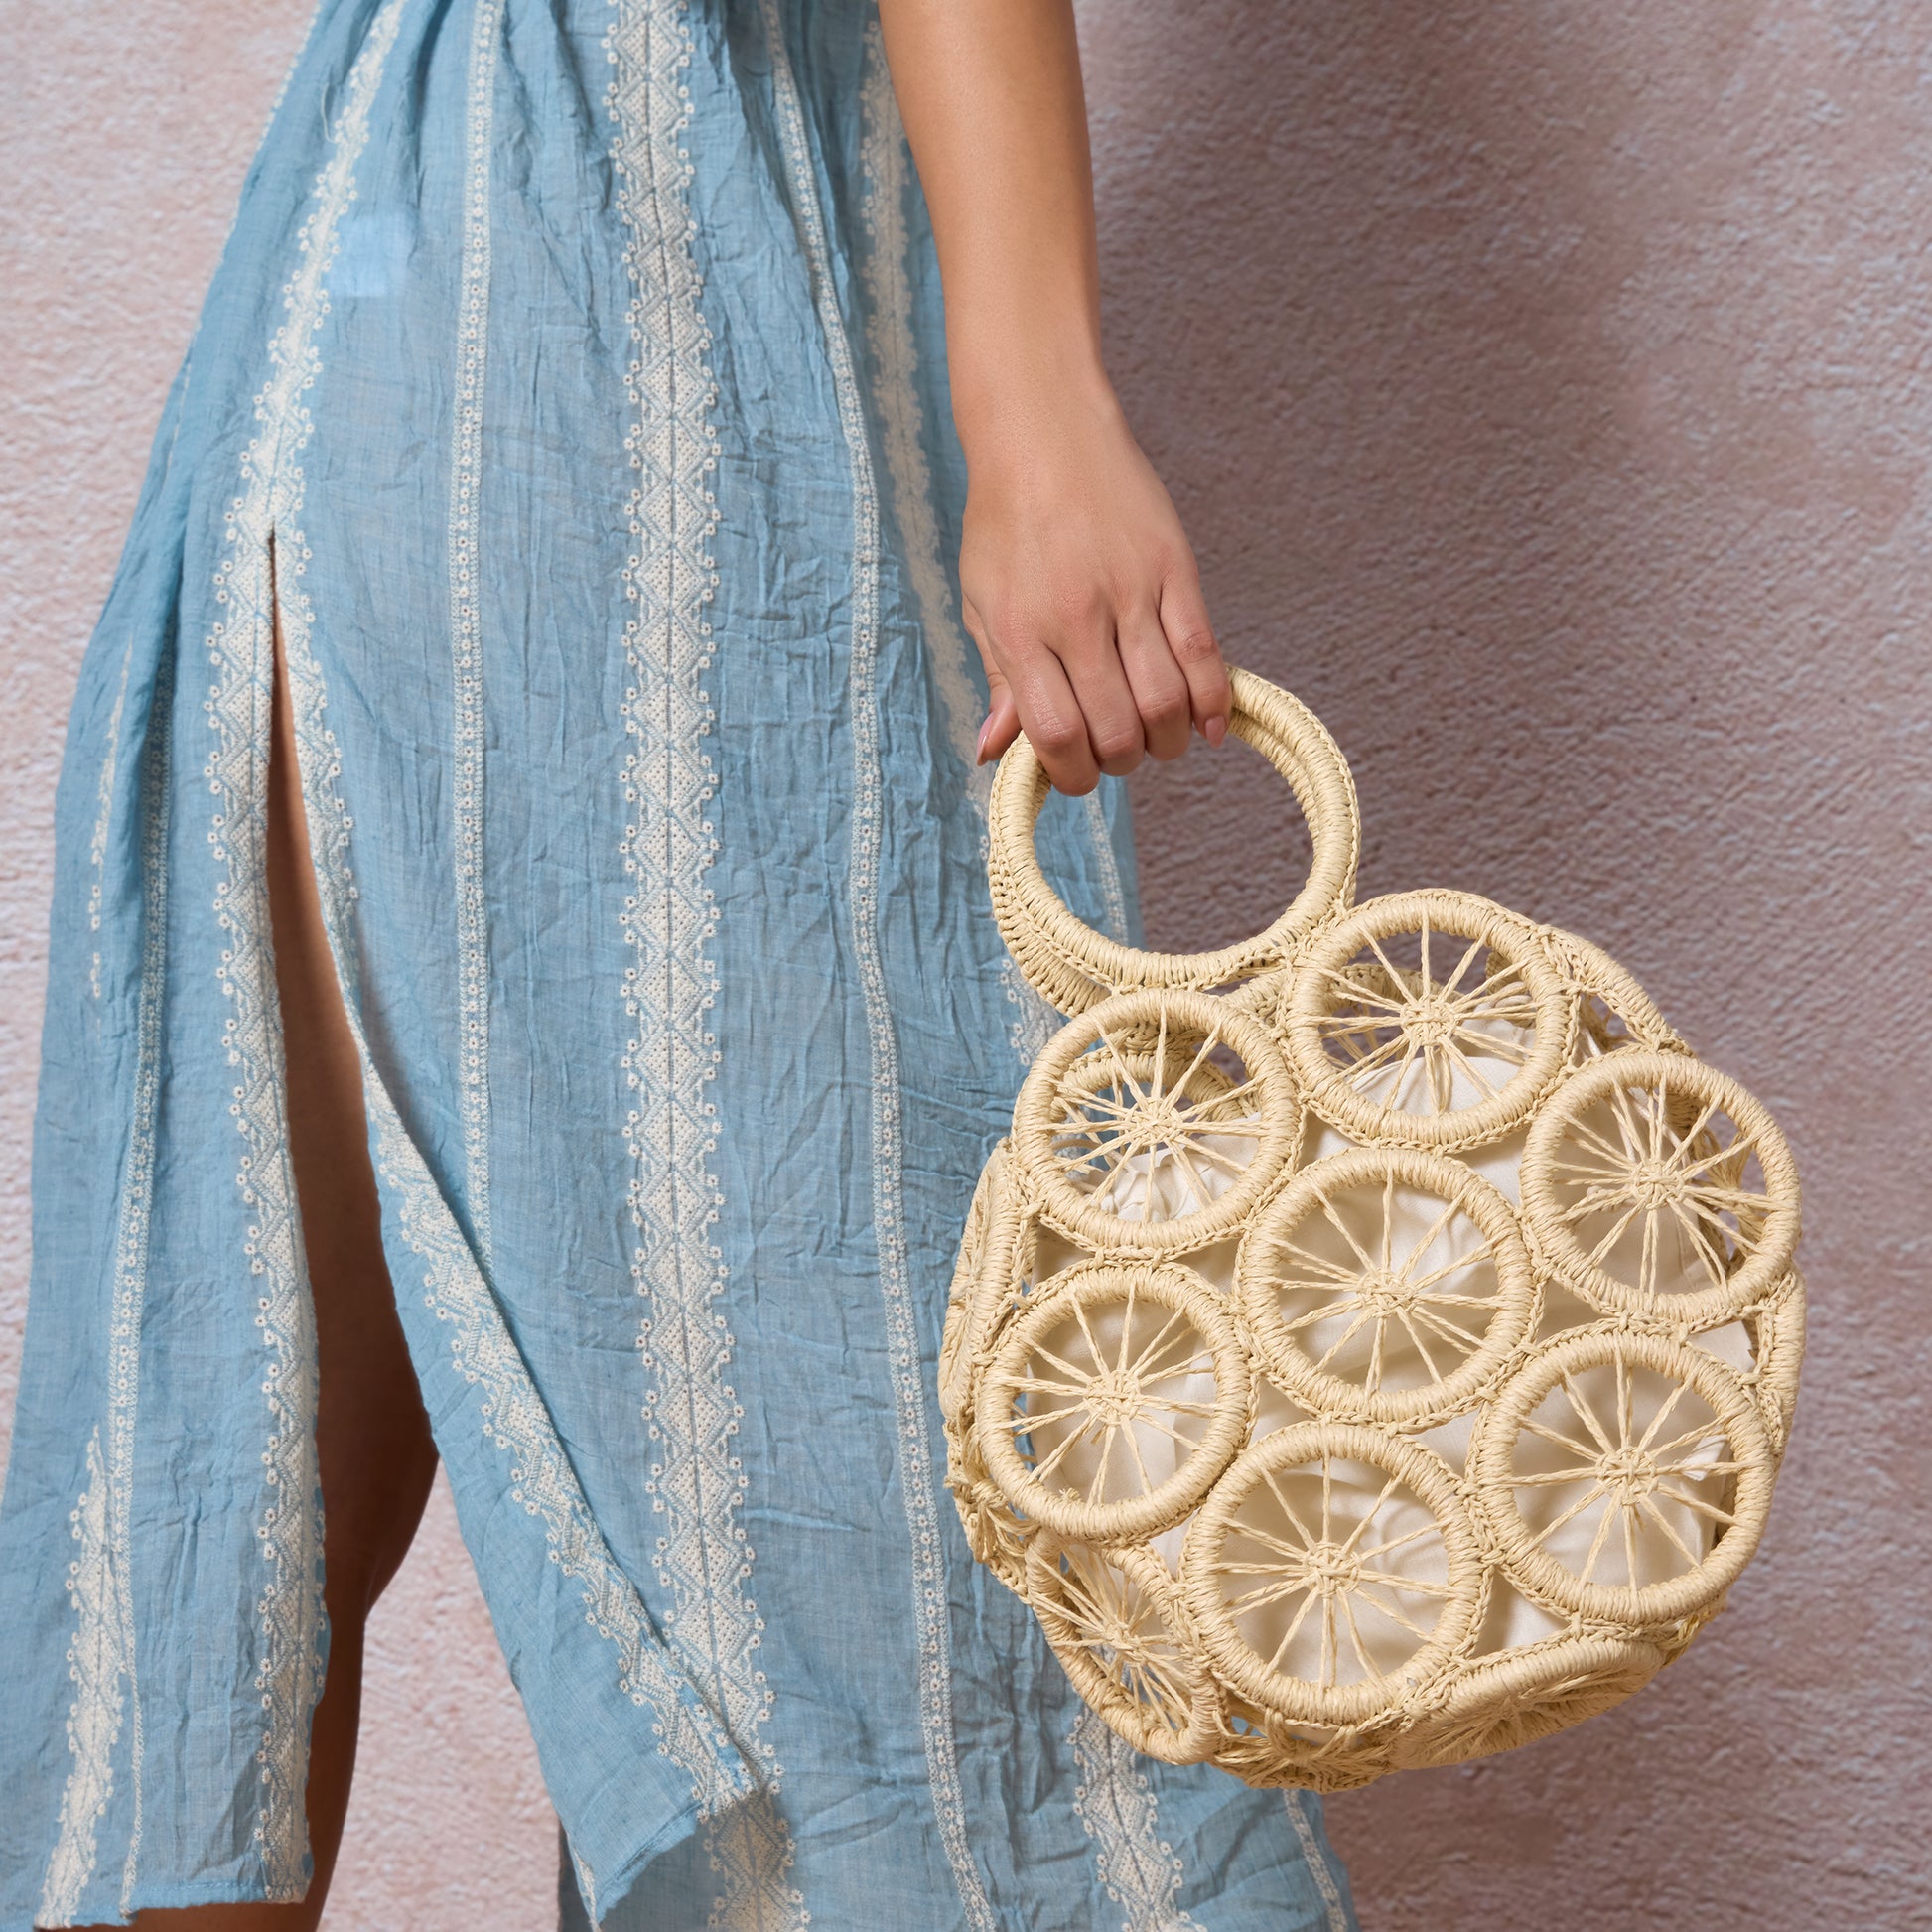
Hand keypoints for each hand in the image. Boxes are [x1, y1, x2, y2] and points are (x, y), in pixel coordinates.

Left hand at [959, 377, 1228, 795]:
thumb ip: (1000, 680)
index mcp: (1022, 631)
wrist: (1044, 429)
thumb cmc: (1005, 521)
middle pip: (1117, 729)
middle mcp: (1076, 617)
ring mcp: (1130, 591)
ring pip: (1166, 702)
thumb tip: (994, 754)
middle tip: (1117, 751)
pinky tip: (1209, 726)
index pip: (1056, 735)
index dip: (1073, 775)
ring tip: (1157, 737)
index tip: (1077, 774)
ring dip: (1166, 741)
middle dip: (1120, 761)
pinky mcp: (1174, 567)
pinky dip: (1214, 702)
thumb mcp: (982, 602)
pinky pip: (1204, 652)